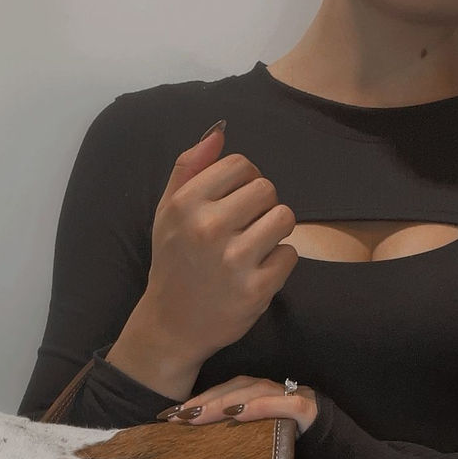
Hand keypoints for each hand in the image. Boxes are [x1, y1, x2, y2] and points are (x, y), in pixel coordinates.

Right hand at [140, 123, 299, 372]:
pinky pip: (290, 254)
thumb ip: (189, 168)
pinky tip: (257, 271)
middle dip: (262, 205)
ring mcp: (234, 261)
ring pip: (284, 217)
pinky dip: (279, 262)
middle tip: (246, 228)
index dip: (245, 180)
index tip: (236, 201)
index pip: (241, 164)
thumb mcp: (167, 212)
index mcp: (186, 204)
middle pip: (266, 188)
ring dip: (275, 230)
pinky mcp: (256, 290)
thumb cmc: (173, 263)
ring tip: (255, 246)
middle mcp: (209, 229)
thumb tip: (219, 133)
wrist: (172, 325)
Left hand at [155, 374, 318, 436]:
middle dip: (202, 401)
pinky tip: (236, 414)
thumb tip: (200, 447)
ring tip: (198, 415)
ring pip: (253, 392)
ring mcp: (291, 397)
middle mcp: (274, 391)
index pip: (225, 393)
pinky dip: (257, 407)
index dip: (197, 400)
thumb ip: (238, 437)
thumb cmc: (294, 450)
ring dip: (223, 402)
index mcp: (261, 396)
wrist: (339, 457)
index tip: (169, 416)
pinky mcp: (306, 410)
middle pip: (234, 389)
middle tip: (176, 417)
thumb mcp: (260, 442)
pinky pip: (280, 405)